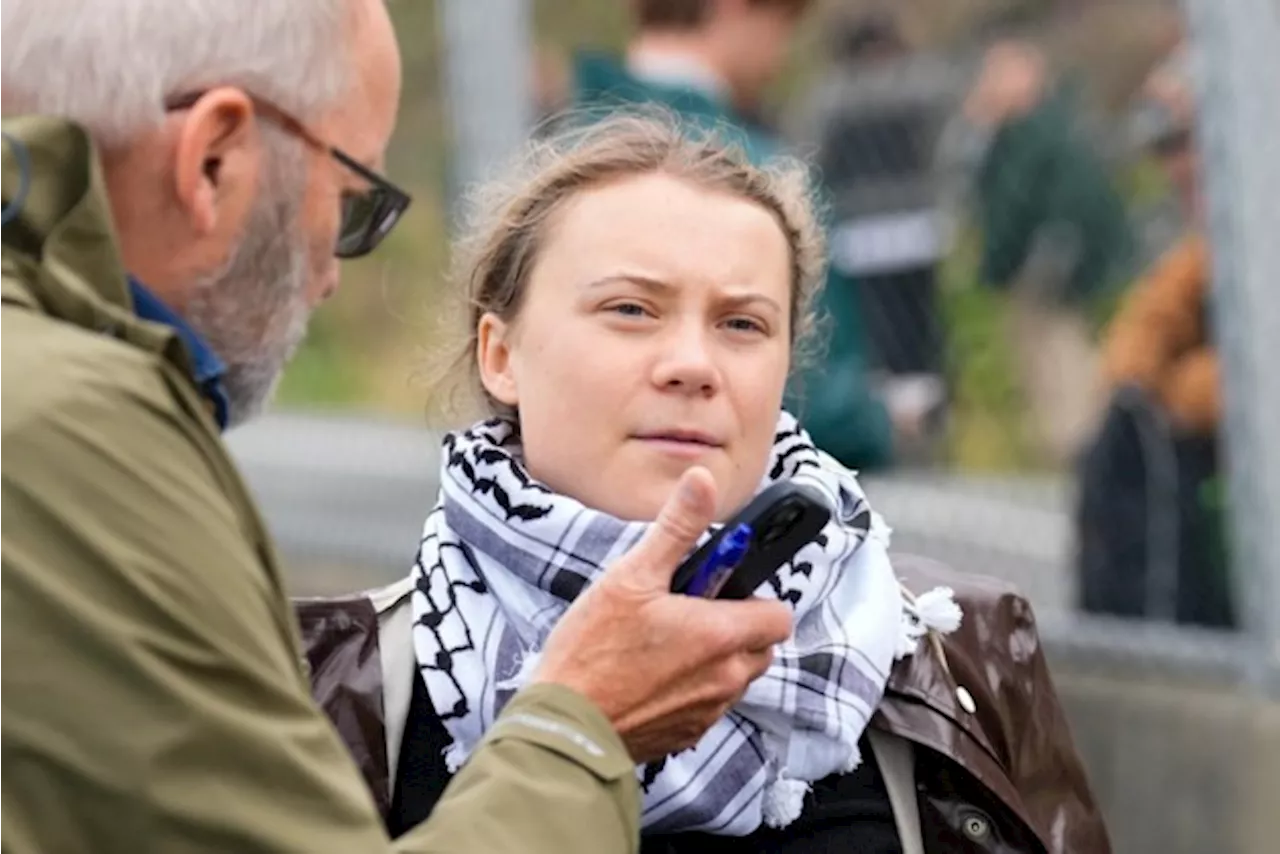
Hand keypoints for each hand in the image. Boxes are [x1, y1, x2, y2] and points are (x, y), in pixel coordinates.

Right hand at [532, 467, 793, 762]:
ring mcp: (708, 712)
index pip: (778, 615)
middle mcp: (726, 679)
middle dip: (734, 626)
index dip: (753, 596)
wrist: (564, 728)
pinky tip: (648, 676)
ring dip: (713, 659)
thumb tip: (703, 481)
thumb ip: (677, 528)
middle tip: (684, 611)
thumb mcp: (632, 576)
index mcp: (722, 635)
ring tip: (660, 643)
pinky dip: (690, 689)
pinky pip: (706, 705)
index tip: (717, 588)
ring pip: (733, 677)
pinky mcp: (686, 735)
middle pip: (760, 647)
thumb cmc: (592, 651)